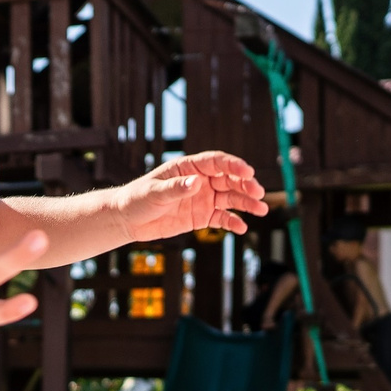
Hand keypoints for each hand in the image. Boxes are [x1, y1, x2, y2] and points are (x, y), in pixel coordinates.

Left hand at [117, 151, 269, 241]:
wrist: (128, 220)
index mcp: (189, 167)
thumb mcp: (155, 193)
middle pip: (229, 180)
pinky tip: (242, 227)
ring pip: (230, 199)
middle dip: (245, 185)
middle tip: (258, 193)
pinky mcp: (201, 216)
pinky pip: (222, 218)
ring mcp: (203, 198)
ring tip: (261, 209)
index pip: (216, 162)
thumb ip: (176, 187)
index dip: (234, 165)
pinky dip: (233, 222)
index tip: (248, 171)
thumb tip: (196, 182)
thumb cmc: (138, 198)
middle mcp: (200, 181)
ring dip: (246, 203)